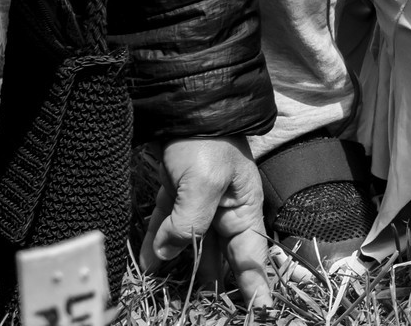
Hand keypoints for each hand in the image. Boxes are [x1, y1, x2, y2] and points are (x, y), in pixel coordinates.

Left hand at [140, 137, 269, 307]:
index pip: (252, 255)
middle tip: (200, 310)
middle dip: (212, 284)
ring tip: (170, 297)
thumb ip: (191, 223)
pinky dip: (158, 248)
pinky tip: (148, 265)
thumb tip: (168, 254)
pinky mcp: (178, 196)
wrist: (188, 104)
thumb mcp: (205, 182)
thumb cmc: (207, 141)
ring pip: (192, 246)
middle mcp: (226, 211)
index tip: (261, 311)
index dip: (256, 285)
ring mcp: (201, 204)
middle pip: (221, 257)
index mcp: (244, 207)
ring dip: (180, 269)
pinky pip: (169, 229)